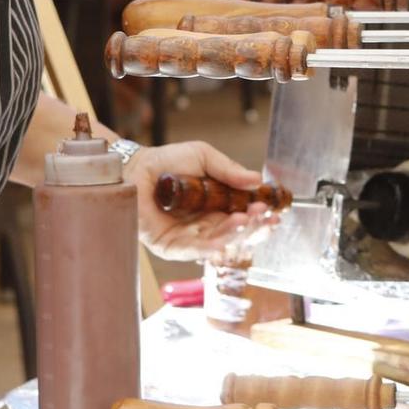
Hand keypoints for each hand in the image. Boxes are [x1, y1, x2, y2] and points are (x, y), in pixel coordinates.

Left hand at [127, 141, 274, 260]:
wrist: (135, 168)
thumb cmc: (167, 161)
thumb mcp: (203, 157)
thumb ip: (229, 170)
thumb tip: (257, 180)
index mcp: (217, 208)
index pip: (244, 218)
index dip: (259, 217)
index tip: (273, 211)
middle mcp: (206, 225)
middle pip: (236, 234)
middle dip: (254, 227)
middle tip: (266, 216)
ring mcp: (189, 238)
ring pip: (219, 243)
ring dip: (236, 234)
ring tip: (247, 219)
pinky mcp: (171, 246)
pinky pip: (194, 250)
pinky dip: (211, 245)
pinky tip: (224, 238)